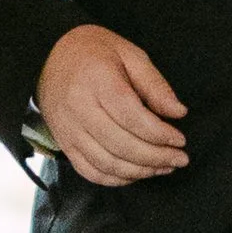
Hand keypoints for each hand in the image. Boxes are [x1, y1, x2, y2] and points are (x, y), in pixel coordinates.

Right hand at [35, 25, 186, 184]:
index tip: (179, 140)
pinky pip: (90, 171)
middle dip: (156, 157)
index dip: (159, 134)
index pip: (131, 117)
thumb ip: (155, 84)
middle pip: (121, 144)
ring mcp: (69, 129)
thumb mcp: (130, 54)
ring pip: (107, 163)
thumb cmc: (95, 53)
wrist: (52, 57)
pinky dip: (116, 179)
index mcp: (97, 80)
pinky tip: (137, 173)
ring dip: (140, 171)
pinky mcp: (64, 143)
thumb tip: (178, 112)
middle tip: (179, 158)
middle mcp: (78, 107)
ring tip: (163, 167)